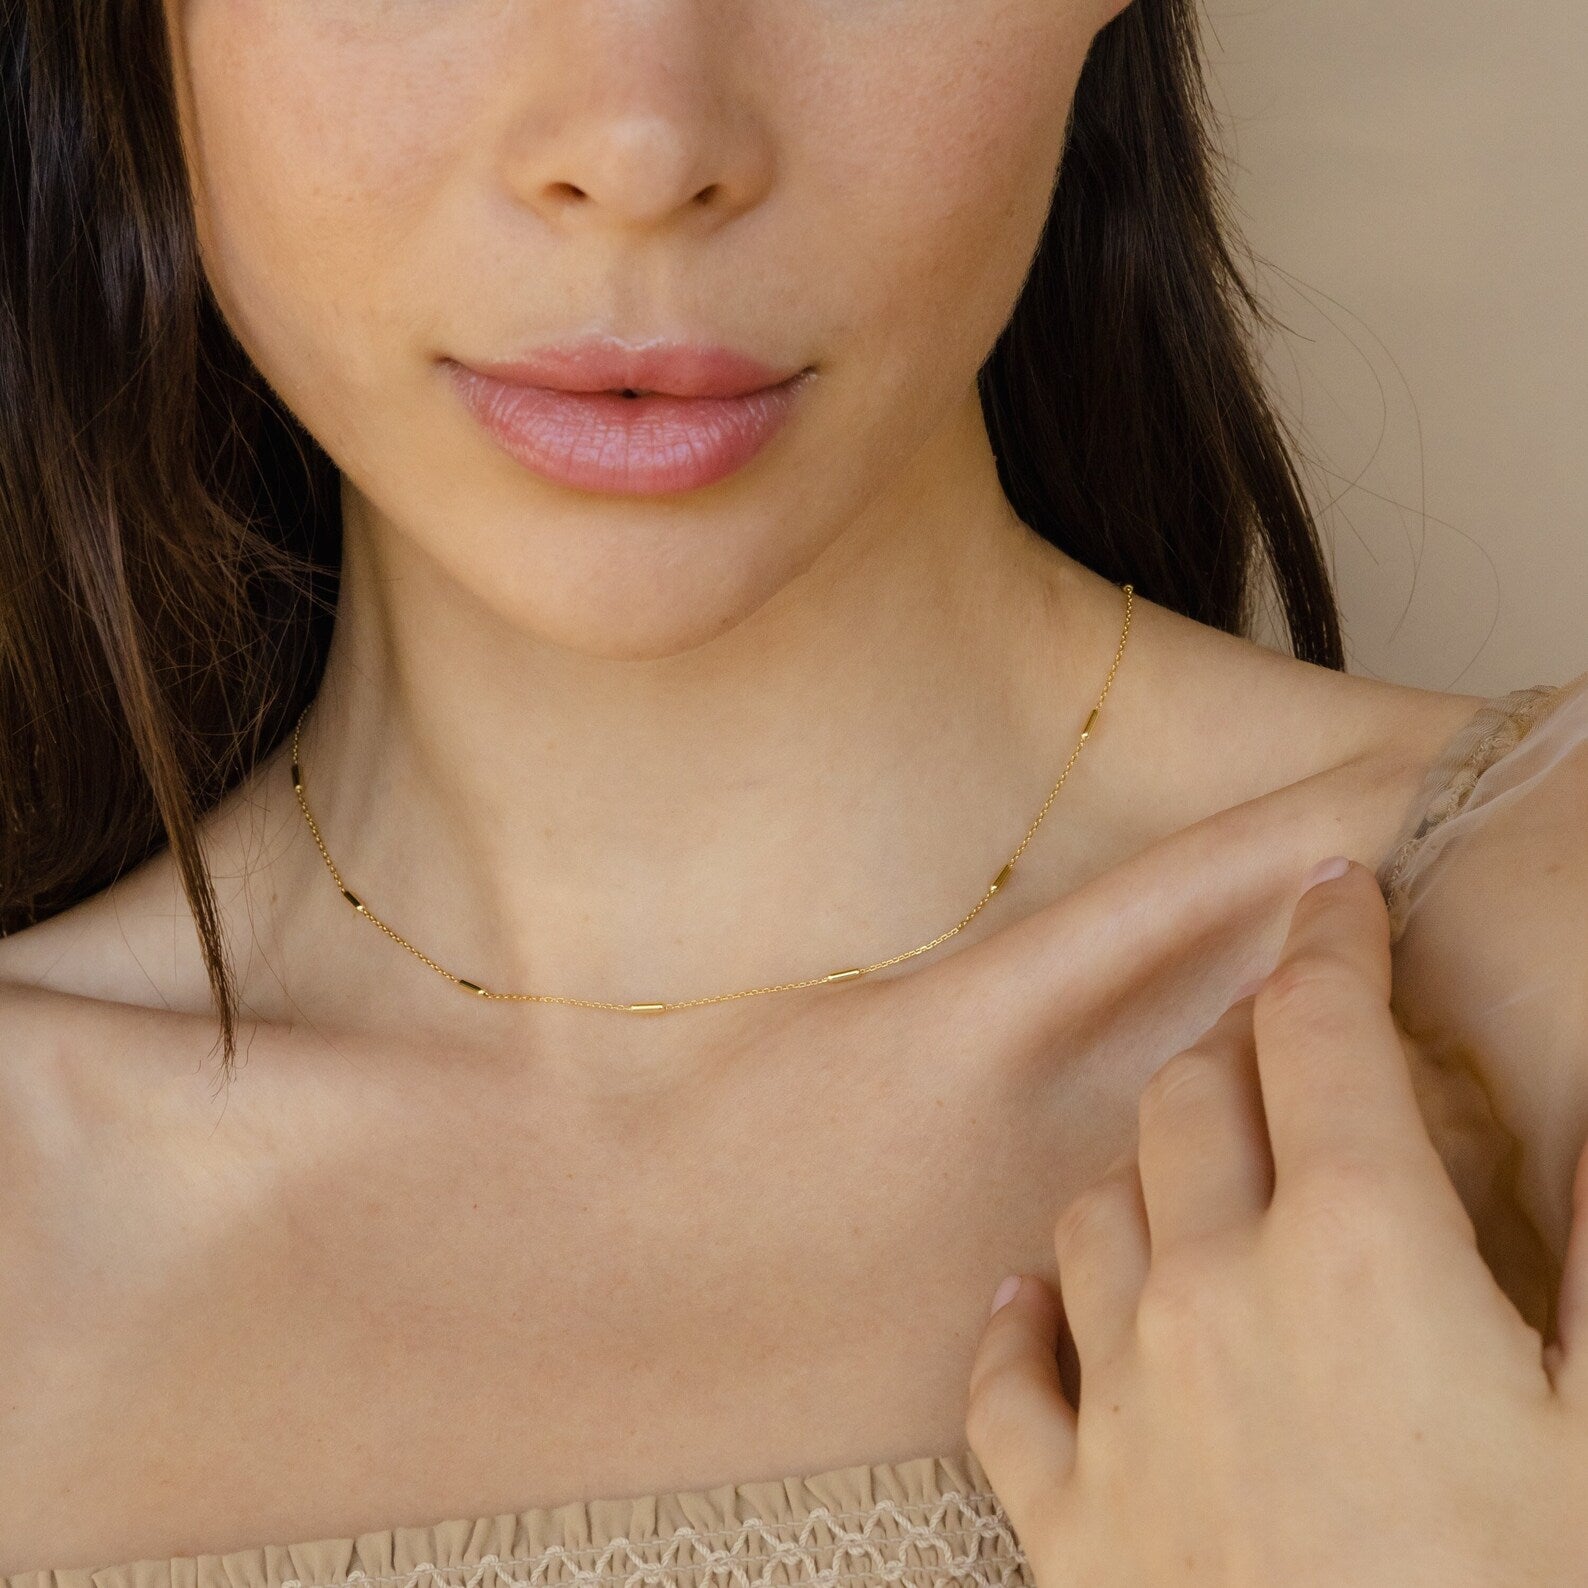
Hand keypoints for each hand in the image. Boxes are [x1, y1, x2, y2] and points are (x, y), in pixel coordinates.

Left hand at [963, 857, 1587, 1587]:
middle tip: (1288, 1034)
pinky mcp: (1069, 1528)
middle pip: (1193, 1102)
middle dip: (1241, 1043)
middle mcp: (1210, 1300)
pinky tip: (1039, 1299)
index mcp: (1357, 1256)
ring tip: (1200, 1162)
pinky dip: (1027, 1322)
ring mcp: (1125, 1411)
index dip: (1328, 946)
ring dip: (1149, 1167)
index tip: (1335, 897)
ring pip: (1097, 1212)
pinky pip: (1013, 1381)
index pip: (1320, 1036)